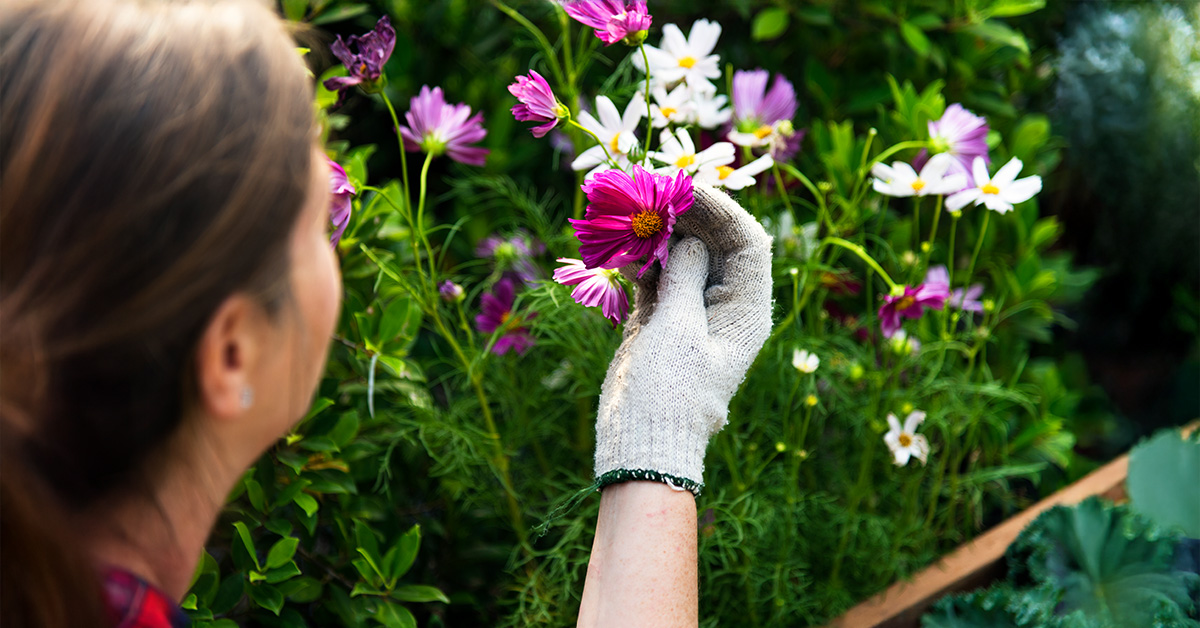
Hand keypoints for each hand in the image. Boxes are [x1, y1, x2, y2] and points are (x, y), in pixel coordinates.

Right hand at [593, 184, 772, 493]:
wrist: (641, 444)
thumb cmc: (669, 392)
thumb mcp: (678, 330)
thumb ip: (683, 277)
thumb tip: (686, 241)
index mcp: (747, 310)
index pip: (748, 243)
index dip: (721, 209)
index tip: (686, 188)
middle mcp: (725, 307)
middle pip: (714, 244)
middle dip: (684, 215)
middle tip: (649, 189)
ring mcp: (691, 314)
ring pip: (681, 257)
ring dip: (657, 233)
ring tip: (629, 209)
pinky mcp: (660, 322)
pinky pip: (655, 277)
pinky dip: (639, 259)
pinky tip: (619, 244)